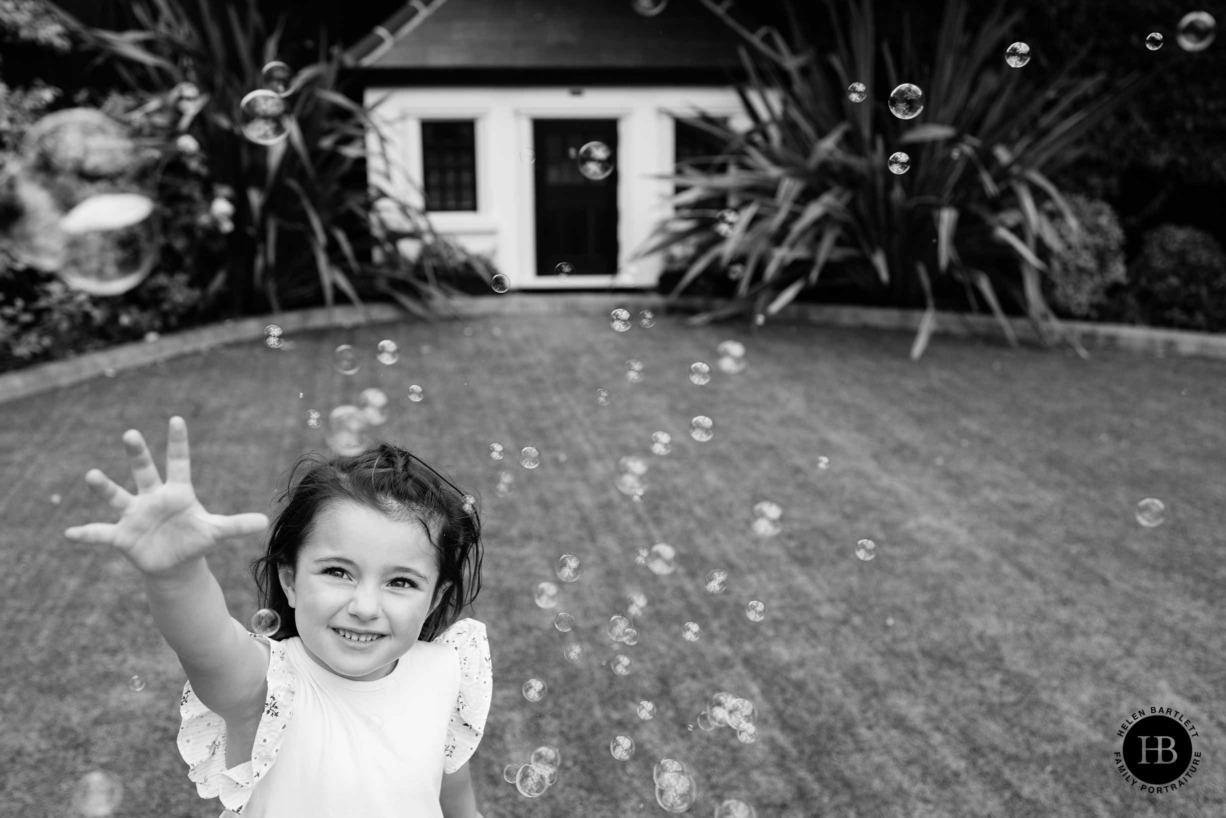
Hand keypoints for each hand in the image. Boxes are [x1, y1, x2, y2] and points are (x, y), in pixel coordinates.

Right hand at [64, 416, 267, 577]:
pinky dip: (86, 534)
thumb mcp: (216, 533)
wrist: (173, 564)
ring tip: (91, 475)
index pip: (178, 462)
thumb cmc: (194, 540)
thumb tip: (264, 522)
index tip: (177, 419)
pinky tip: (69, 533)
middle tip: (131, 434)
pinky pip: (101, 533)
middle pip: (144, 471)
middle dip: (138, 454)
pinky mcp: (122, 536)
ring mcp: (135, 515)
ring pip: (117, 496)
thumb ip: (236, 526)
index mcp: (177, 492)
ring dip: (104, 487)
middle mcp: (152, 498)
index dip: (178, 442)